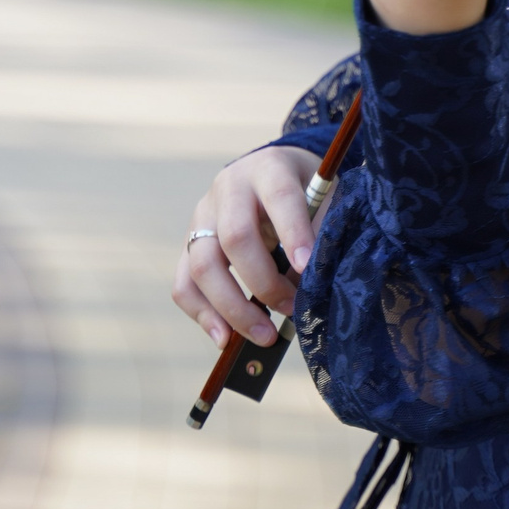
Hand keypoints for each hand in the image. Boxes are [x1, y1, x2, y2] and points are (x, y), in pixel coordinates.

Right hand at [172, 144, 320, 347]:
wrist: (271, 172)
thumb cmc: (305, 191)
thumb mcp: (324, 197)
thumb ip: (321, 234)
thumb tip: (312, 290)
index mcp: (269, 169)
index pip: (279, 197)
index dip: (293, 232)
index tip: (308, 268)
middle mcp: (229, 188)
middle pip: (234, 237)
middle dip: (264, 282)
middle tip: (293, 309)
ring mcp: (202, 216)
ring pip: (203, 265)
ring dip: (233, 308)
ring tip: (264, 335)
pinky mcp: (189, 244)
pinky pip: (184, 283)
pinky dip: (203, 315)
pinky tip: (225, 339)